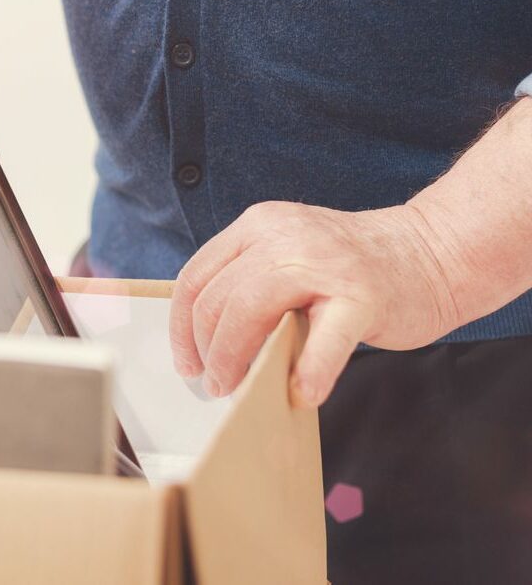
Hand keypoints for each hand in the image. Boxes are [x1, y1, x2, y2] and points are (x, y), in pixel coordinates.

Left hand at [169, 201, 460, 406]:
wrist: (436, 251)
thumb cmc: (355, 268)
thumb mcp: (289, 255)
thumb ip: (251, 282)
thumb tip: (209, 345)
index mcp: (259, 225)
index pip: (197, 277)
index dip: (182, 327)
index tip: (187, 361)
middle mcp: (283, 236)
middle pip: (218, 300)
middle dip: (209, 351)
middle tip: (216, 384)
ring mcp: (323, 264)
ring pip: (251, 314)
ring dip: (237, 361)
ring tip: (240, 390)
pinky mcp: (362, 295)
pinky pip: (322, 342)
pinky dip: (308, 373)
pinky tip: (302, 394)